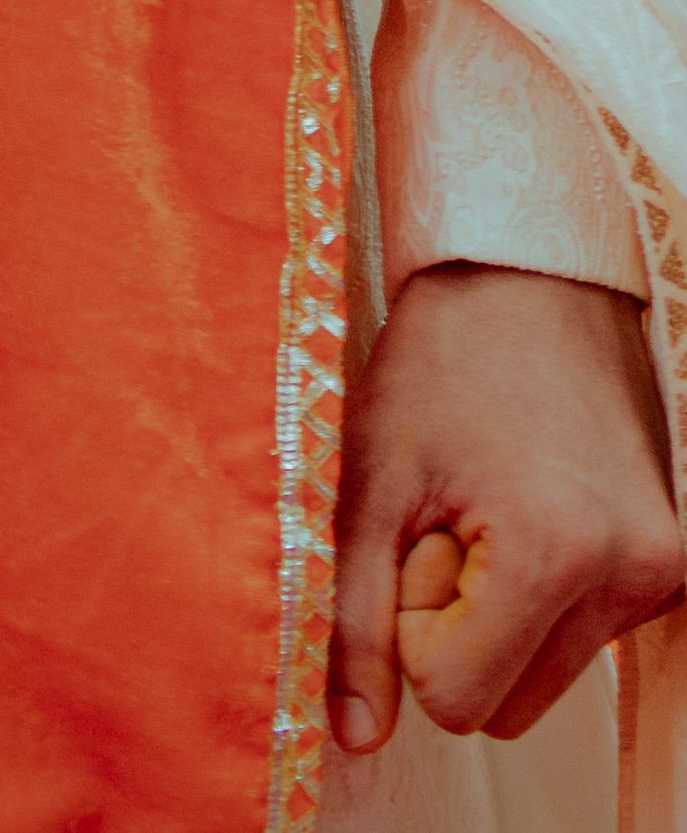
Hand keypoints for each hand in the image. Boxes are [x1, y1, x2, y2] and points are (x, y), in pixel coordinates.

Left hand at [331, 259, 680, 753]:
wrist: (525, 274)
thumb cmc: (441, 360)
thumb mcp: (374, 486)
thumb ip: (360, 623)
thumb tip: (356, 735)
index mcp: (554, 560)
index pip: (459, 702)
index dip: (415, 631)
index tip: (419, 540)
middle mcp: (632, 576)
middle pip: (510, 704)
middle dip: (460, 632)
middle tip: (450, 522)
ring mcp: (662, 572)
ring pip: (549, 676)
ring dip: (502, 616)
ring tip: (486, 508)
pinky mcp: (671, 561)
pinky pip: (587, 634)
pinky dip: (543, 596)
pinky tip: (526, 508)